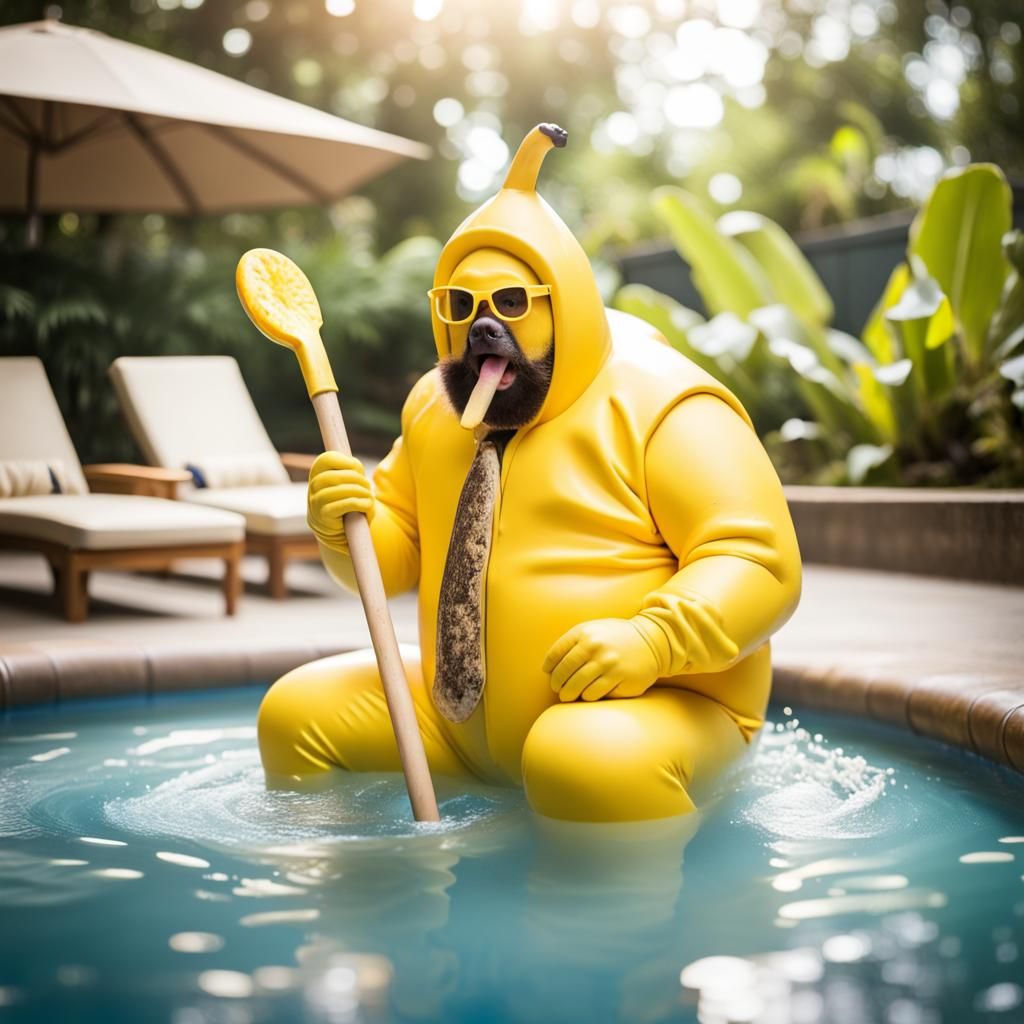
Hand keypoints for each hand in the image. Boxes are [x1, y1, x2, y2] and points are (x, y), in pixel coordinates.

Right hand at [307, 451, 373, 553]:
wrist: (342, 534)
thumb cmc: (348, 506)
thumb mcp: (351, 486)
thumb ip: (352, 472)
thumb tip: (355, 465)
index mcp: (318, 476)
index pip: (325, 460)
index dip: (343, 461)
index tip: (357, 468)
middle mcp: (313, 488)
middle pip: (334, 475)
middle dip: (357, 479)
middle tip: (367, 485)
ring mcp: (315, 502)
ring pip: (339, 490)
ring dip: (360, 491)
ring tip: (369, 496)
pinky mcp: (322, 516)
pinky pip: (344, 505)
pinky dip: (360, 503)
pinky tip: (367, 506)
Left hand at [542, 618, 661, 702]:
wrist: (652, 640)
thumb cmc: (616, 637)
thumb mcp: (594, 629)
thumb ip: (572, 642)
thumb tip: (548, 667)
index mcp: (584, 632)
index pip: (556, 654)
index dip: (549, 667)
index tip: (549, 673)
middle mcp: (595, 646)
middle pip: (563, 674)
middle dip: (557, 684)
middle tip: (558, 689)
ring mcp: (608, 663)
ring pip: (577, 687)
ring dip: (570, 694)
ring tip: (570, 694)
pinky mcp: (620, 678)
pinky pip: (594, 694)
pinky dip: (588, 696)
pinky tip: (590, 693)